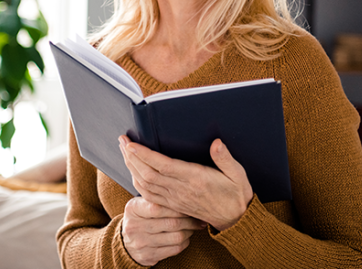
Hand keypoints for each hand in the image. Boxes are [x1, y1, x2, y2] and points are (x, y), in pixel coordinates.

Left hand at [119, 136, 252, 230]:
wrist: (234, 221)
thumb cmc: (236, 194)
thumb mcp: (238, 175)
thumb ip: (226, 159)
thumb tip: (216, 143)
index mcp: (195, 179)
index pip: (163, 166)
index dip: (145, 155)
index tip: (132, 144)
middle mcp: (181, 190)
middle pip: (148, 174)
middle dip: (132, 157)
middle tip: (122, 141)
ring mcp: (175, 199)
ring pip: (145, 184)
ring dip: (131, 167)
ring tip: (124, 151)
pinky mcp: (172, 204)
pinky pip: (149, 195)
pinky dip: (137, 182)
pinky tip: (132, 171)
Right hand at [121, 197, 205, 266]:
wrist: (126, 242)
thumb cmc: (140, 217)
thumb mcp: (140, 204)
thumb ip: (156, 197)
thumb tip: (185, 192)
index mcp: (133, 209)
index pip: (158, 207)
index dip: (177, 206)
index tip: (188, 204)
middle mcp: (135, 227)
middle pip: (171, 223)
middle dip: (189, 220)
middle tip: (197, 216)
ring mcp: (141, 243)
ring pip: (176, 237)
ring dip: (189, 231)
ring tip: (194, 226)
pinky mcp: (149, 256)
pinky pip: (175, 249)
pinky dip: (184, 242)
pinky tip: (185, 236)